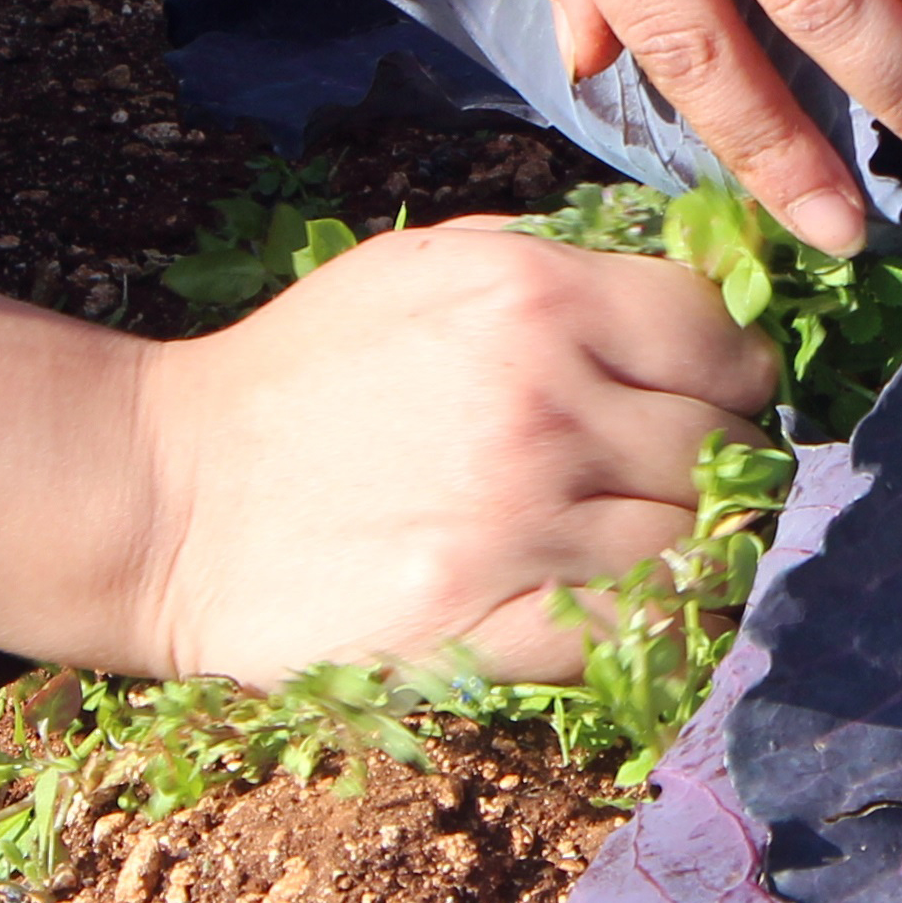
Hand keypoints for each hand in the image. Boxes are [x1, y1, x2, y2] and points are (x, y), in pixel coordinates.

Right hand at [119, 220, 777, 683]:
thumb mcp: (426, 267)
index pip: (723, 336)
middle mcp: (544, 403)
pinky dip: (657, 628)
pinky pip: (646, 637)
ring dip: (694, 553)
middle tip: (669, 483)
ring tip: (648, 547)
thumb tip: (701, 288)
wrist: (169, 497)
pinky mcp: (487, 626)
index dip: (732, 373)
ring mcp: (519, 522)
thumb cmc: (302, 375)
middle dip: (718, 466)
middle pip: (728, 446)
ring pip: (702, 547)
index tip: (707, 398)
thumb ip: (561, 265)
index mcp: (533, 295)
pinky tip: (624, 610)